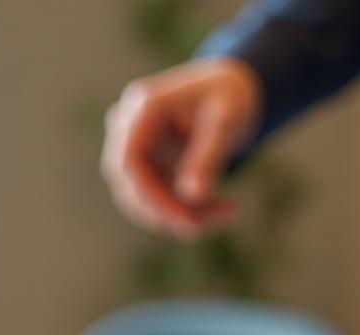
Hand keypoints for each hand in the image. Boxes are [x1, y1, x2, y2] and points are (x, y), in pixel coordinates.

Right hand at [102, 57, 262, 239]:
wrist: (231, 89)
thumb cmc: (230, 96)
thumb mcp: (225, 121)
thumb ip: (207, 156)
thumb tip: (191, 196)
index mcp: (144, 108)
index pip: (127, 162)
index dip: (149, 196)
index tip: (186, 219)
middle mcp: (130, 129)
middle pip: (131, 187)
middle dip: (170, 212)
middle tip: (217, 221)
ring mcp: (136, 150)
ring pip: (144, 201)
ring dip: (184, 216)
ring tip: (230, 214)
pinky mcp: (148, 168)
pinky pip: (159, 201)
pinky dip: (189, 211)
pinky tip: (225, 210)